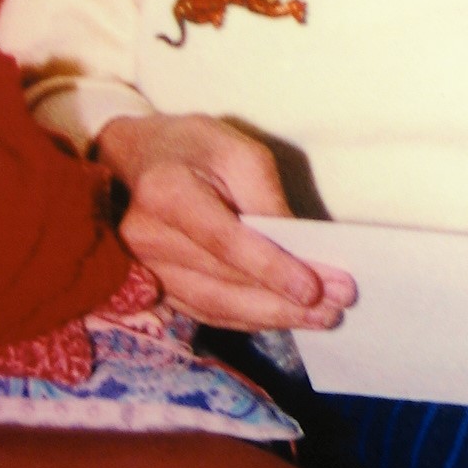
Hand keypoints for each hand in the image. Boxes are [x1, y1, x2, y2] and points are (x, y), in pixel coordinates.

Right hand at [97, 113, 355, 330]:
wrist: (132, 158)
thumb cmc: (191, 148)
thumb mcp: (236, 151)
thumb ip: (266, 198)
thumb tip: (301, 249)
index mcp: (167, 193)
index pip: (225, 242)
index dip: (271, 268)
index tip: (314, 289)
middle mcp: (146, 237)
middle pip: (222, 283)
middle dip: (284, 301)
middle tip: (335, 308)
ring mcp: (145, 267)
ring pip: (215, 306)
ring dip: (271, 318)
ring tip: (321, 318)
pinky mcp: (153, 284)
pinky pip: (205, 311)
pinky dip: (247, 319)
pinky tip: (284, 318)